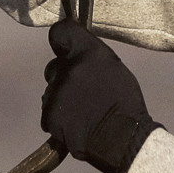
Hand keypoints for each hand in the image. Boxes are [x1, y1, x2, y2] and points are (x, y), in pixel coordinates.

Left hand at [42, 18, 158, 172]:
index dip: (62, 39)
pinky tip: (77, 123)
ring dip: (62, 99)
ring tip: (85, 112)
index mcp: (88, 53)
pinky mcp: (50, 115)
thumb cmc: (124, 104)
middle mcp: (69, 69)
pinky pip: (49, 112)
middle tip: (84, 92)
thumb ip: (92, 56)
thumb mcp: (114, 68)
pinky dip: (59, 118)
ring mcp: (57, 93)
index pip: (60, 32)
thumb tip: (75, 52)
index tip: (65, 46)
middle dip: (64, 76)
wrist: (122, 139)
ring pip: (51, 91)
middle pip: (54, 67)